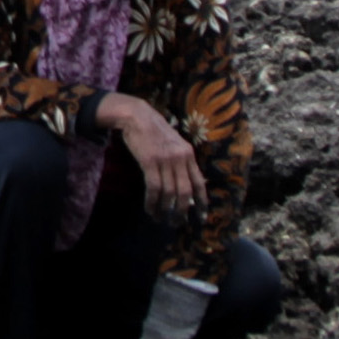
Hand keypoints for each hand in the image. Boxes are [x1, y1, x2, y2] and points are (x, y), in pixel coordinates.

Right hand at [98, 93, 206, 219]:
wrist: (137, 116)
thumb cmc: (154, 130)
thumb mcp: (174, 144)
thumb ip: (181, 161)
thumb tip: (186, 185)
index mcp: (188, 154)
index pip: (199, 182)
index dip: (201, 201)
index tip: (201, 216)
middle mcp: (180, 158)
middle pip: (185, 192)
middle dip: (182, 211)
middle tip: (177, 222)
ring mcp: (165, 160)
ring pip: (169, 192)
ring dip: (165, 209)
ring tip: (160, 218)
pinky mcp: (149, 161)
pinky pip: (154, 188)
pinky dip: (152, 201)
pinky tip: (150, 209)